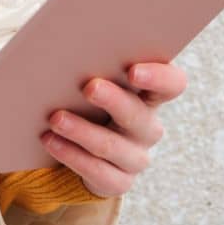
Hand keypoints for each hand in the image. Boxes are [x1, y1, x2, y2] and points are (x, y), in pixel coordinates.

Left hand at [40, 61, 187, 197]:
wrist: (82, 147)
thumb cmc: (87, 100)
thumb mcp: (95, 80)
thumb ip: (92, 63)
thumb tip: (65, 43)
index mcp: (148, 94)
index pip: (172, 84)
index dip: (159, 77)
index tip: (133, 70)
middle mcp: (147, 127)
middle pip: (139, 115)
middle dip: (114, 101)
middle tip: (89, 87)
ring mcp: (135, 157)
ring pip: (112, 146)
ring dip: (82, 131)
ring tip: (56, 119)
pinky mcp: (118, 181)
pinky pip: (98, 172)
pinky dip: (72, 155)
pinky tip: (51, 141)